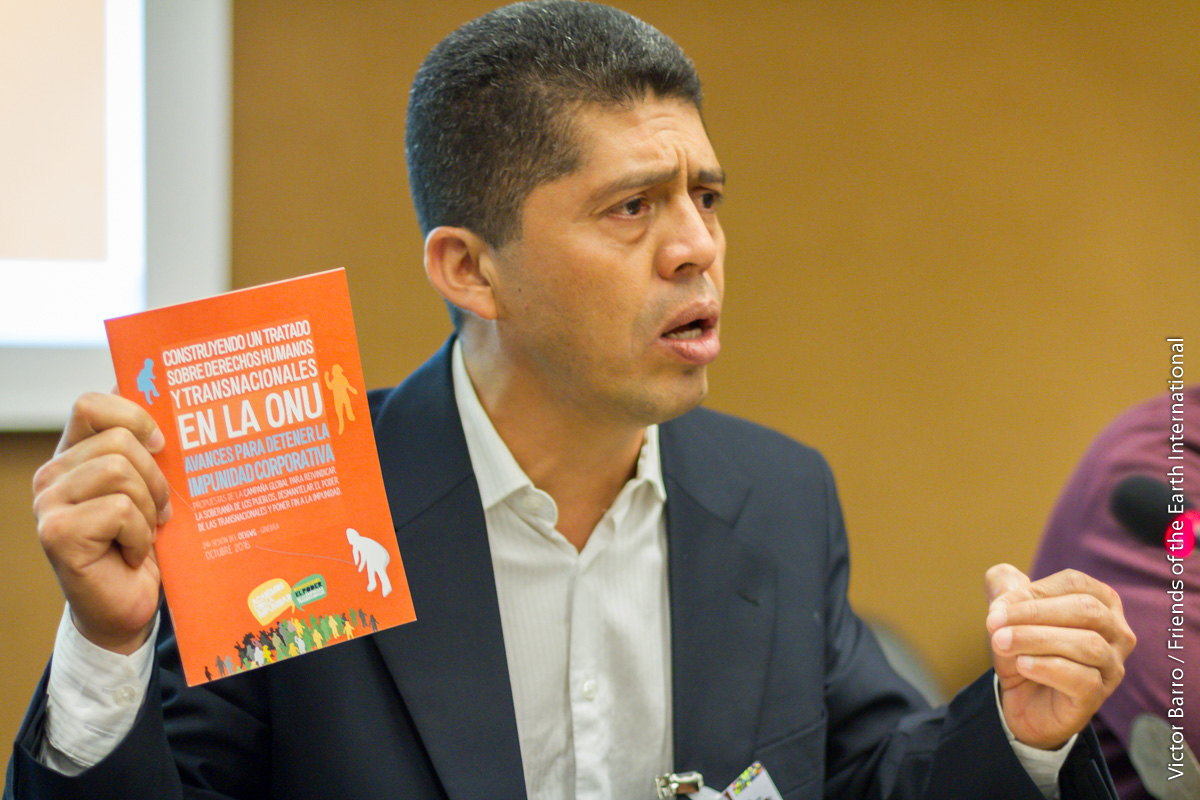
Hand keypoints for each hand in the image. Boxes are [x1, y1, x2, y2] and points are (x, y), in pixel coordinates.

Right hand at [32, 392, 171, 653]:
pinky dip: (140, 534)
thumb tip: (159, 391)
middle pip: (121, 442)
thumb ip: (146, 448)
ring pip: (121, 472)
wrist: (128, 605)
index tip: (162, 444)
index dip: (133, 415)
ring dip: (149, 508)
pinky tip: (130, 554)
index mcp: (73, 456)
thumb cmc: (143, 542)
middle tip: (158, 511)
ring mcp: (48, 504)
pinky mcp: (57, 533)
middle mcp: (52, 475)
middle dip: (156, 478)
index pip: (92, 404)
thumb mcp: (150, 487)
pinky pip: (120, 509)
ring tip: (144, 533)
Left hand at [984, 563, 1135, 749]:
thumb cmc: (1026, 648)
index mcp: (1101, 601)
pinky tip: (1022, 665)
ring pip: (1088, 644)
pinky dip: (1047, 667)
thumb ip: (1002, 586)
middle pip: (1086, 609)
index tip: (997, 607)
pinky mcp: (1098, 695)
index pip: (1074, 583)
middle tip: (993, 623)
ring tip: (1001, 642)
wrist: (1024, 700)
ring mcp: (1111, 665)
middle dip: (1034, 613)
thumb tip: (1002, 580)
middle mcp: (1117, 632)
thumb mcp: (1009, 613)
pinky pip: (1082, 678)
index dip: (1033, 592)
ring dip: (1036, 640)